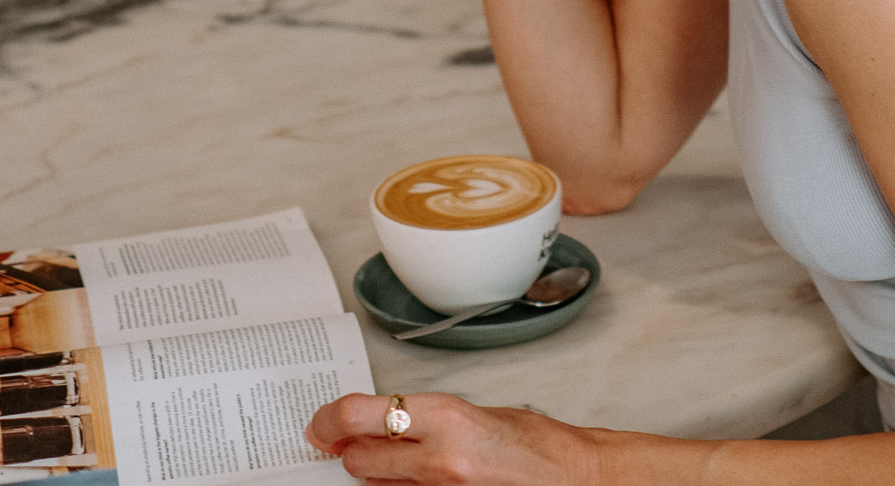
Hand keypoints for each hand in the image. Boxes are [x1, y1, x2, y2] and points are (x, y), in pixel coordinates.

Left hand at [305, 391, 597, 485]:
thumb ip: (430, 420)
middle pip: (359, 456)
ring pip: (377, 485)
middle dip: (348, 447)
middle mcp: (438, 461)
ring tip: (384, 459)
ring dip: (374, 472)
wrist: (575, 482)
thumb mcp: (481, 414)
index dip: (330, 419)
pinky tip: (407, 481)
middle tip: (341, 439)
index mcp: (447, 419)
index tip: (320, 421)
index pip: (361, 416)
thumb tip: (389, 423)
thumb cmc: (540, 449)